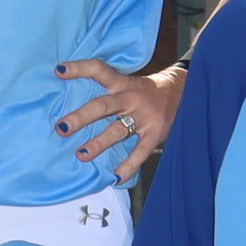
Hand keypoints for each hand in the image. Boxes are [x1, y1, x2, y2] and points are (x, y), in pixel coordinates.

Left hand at [54, 56, 185, 173]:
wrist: (185, 92)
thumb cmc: (146, 91)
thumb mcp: (128, 83)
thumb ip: (107, 91)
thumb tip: (70, 100)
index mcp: (122, 84)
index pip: (100, 70)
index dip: (80, 68)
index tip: (59, 70)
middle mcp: (131, 99)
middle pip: (103, 106)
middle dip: (81, 117)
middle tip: (62, 128)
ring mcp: (143, 117)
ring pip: (118, 131)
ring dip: (99, 143)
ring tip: (82, 155)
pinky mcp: (155, 133)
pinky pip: (140, 152)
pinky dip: (129, 166)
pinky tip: (116, 177)